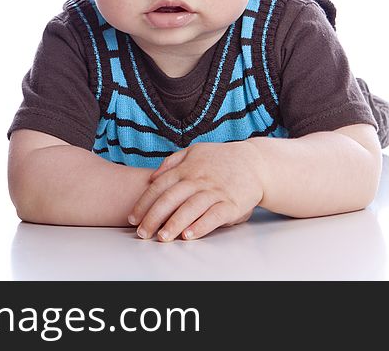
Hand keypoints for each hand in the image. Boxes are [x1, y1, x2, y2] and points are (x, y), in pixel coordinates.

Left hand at [128, 141, 265, 241]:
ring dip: (174, 224)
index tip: (133, 218)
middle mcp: (199, 180)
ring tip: (162, 237)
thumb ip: (172, 162)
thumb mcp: (195, 151)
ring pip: (190, 209)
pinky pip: (214, 216)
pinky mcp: (231, 203)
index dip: (144, 203)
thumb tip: (152, 177)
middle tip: (142, 233)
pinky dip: (201, 226)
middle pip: (171, 199)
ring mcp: (215, 192)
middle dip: (154, 217)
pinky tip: (189, 235)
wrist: (255, 162)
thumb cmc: (221, 159)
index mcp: (187, 169)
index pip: (160, 187)